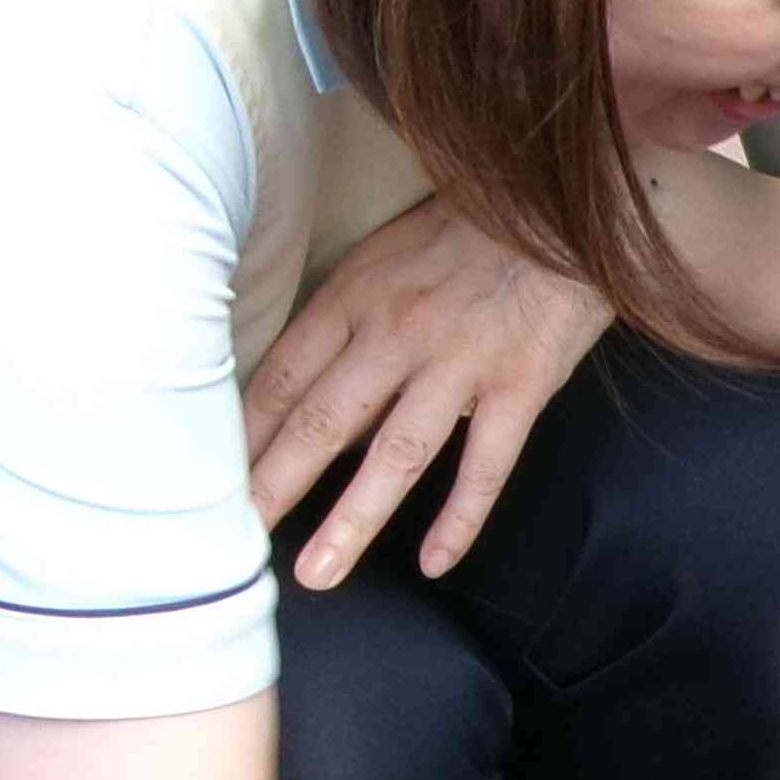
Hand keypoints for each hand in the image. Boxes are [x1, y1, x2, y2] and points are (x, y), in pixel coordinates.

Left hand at [244, 199, 616, 587]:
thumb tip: (314, 390)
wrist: (569, 207)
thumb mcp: (390, 253)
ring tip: (319, 572)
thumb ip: (352, 317)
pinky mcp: (521, 387)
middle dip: (274, 486)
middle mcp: (398, 334)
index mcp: (357, 297)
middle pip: (322, 422)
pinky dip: (461, 518)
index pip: (282, 377)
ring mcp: (461, 365)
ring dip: (353, 519)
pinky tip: (436, 562)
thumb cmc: (475, 227)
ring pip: (397, 455)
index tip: (210, 481)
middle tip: (234, 541)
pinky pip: (486, 466)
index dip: (244, 435)